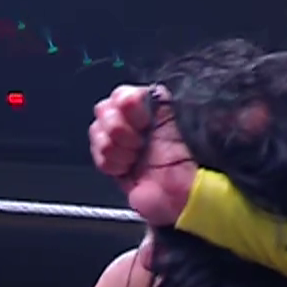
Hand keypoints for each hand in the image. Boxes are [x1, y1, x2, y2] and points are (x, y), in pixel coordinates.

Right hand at [89, 85, 194, 226]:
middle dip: (119, 129)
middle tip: (139, 144)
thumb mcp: (185, 122)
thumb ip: (164, 101)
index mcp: (153, 107)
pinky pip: (96, 154)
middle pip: (104, 109)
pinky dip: (111, 163)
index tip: (144, 122)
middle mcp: (135, 122)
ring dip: (115, 148)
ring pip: (97, 131)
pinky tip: (126, 168)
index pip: (123, 94)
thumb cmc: (190, 164)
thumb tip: (152, 88)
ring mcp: (122, 142)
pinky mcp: (113, 163)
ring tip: (134, 159)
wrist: (181, 198)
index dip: (128, 106)